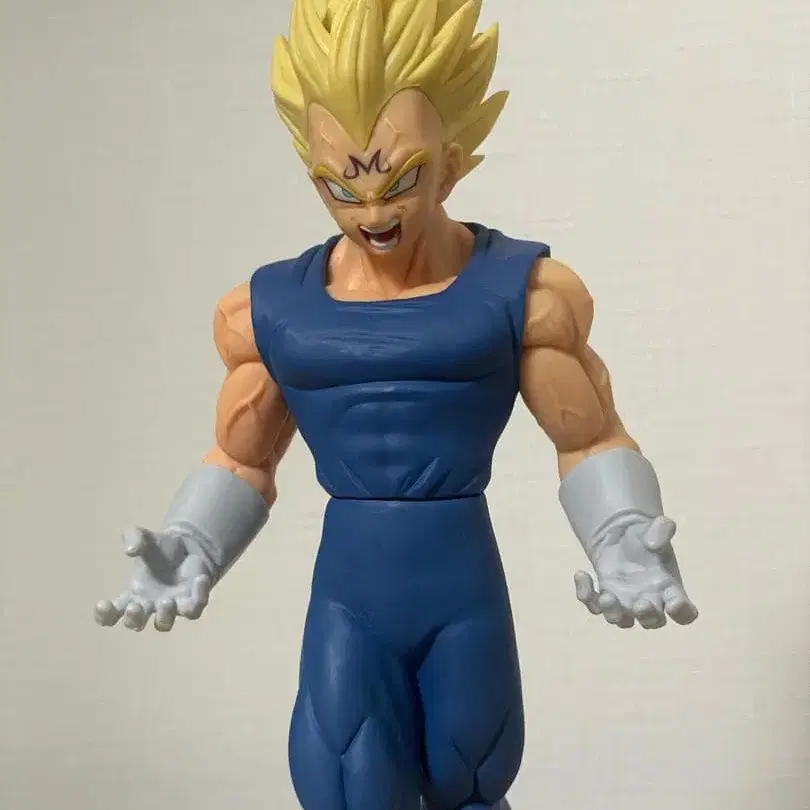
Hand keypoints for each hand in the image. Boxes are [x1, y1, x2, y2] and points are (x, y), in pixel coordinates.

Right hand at [94, 526, 212, 631]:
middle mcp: (149, 605)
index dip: (104, 615)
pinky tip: (199, 579)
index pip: (111, 615)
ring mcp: (171, 607)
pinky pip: (194, 610)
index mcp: (132, 594)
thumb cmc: (161, 548)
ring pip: (164, 624)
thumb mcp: (145, 537)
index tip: (102, 604)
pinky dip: (198, 597)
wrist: (190, 547)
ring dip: (164, 616)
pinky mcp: (192, 602)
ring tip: (167, 601)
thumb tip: (130, 549)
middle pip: (136, 624)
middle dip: (134, 619)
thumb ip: (134, 537)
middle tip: (136, 607)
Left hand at [573, 515, 697, 628]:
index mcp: (670, 589)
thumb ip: (663, 529)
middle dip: (646, 616)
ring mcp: (625, 602)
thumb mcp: (657, 526)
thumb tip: (652, 544)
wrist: (621, 534)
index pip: (685, 612)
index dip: (683, 613)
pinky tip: (582, 574)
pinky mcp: (603, 596)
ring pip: (621, 620)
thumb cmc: (647, 535)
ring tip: (606, 596)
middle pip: (652, 622)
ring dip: (613, 613)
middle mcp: (650, 601)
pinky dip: (586, 596)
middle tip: (639, 605)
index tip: (674, 604)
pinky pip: (594, 606)